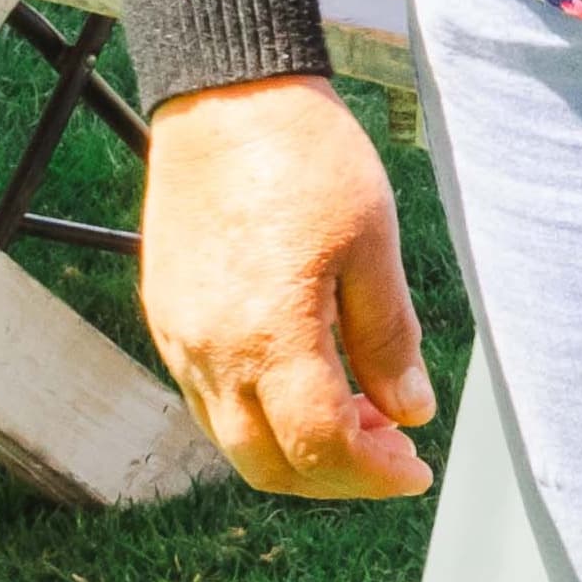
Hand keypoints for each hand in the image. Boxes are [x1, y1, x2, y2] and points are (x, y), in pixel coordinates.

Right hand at [141, 74, 436, 501]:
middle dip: (334, 479)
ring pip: (231, 440)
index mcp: (267, 336)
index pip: (317, 447)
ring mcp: (179, 340)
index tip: (415, 471)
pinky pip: (208, 401)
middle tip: (392, 456)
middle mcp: (210, 353)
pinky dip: (260, 416)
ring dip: (296, 451)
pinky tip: (307, 383)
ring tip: (361, 417)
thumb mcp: (373, 242)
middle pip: (267, 464)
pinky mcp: (167, 319)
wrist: (228, 101)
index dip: (371, 475)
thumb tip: (409, 413)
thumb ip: (388, 336)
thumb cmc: (310, 159)